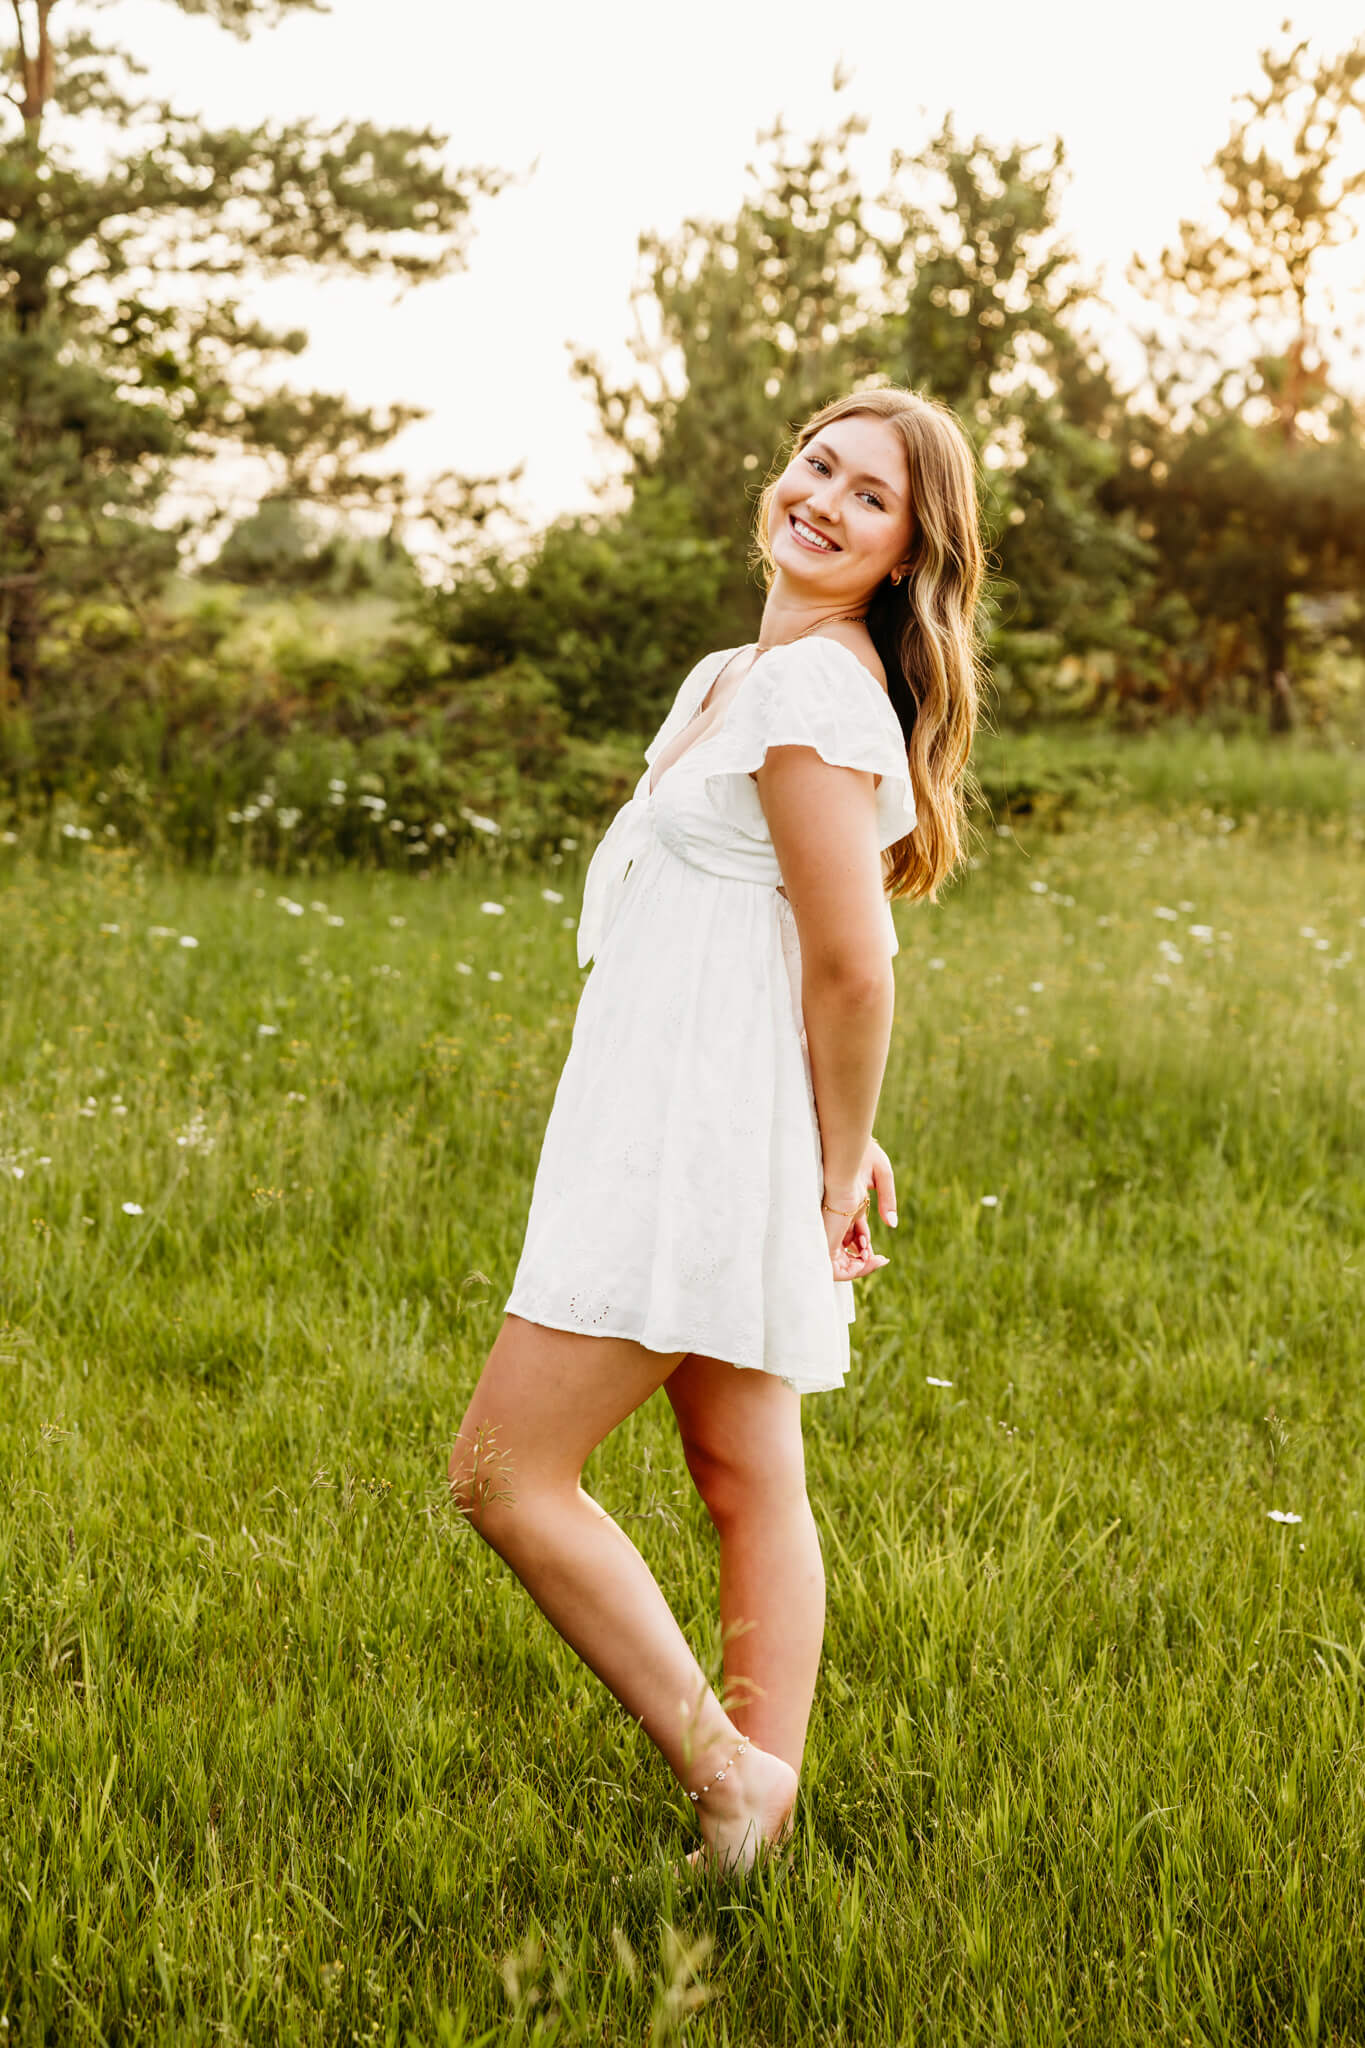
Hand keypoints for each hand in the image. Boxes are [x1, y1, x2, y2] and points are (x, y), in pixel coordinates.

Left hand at [821, 1137, 897, 1281]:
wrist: (844, 1141)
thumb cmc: (862, 1152)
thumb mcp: (882, 1177)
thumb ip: (888, 1200)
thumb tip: (892, 1225)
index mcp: (850, 1204)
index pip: (855, 1234)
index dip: (865, 1248)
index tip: (880, 1255)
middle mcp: (839, 1213)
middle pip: (846, 1246)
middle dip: (861, 1258)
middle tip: (876, 1259)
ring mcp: (831, 1219)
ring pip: (837, 1254)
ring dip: (855, 1263)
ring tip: (870, 1260)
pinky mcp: (827, 1223)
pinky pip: (829, 1255)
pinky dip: (845, 1263)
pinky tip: (863, 1258)